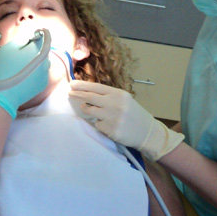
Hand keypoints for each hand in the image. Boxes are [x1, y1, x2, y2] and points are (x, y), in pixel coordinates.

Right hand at [0, 34, 49, 117]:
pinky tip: (23, 76)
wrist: (4, 96)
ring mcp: (46, 74)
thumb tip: (30, 37)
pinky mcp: (43, 85)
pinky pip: (40, 73)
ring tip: (19, 67)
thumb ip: (21, 39)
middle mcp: (46, 61)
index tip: (33, 34)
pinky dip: (34, 72)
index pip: (43, 37)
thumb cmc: (4, 70)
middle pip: (41, 50)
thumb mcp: (8, 48)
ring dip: (34, 61)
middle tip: (18, 55)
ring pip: (41, 63)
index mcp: (38, 50)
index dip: (37, 34)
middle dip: (33, 50)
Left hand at [68, 80, 183, 160]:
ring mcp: (112, 117)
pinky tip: (108, 124)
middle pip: (90, 97)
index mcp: (118, 94)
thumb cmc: (133, 114)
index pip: (96, 87)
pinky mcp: (110, 130)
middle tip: (69, 93)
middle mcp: (115, 104)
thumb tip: (87, 93)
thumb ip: (108, 96)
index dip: (82, 85)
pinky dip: (99, 124)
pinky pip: (97, 124)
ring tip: (89, 109)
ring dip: (87, 110)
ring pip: (90, 111)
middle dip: (78, 94)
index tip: (72, 84)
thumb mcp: (124, 100)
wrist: (147, 131)